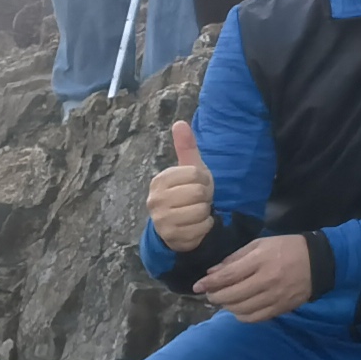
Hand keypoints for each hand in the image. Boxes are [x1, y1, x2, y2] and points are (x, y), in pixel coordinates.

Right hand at [148, 123, 217, 252]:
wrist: (178, 226)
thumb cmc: (187, 193)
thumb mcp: (190, 169)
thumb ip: (186, 147)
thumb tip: (179, 122)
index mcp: (160, 181)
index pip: (196, 174)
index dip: (204, 181)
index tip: (197, 186)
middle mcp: (155, 200)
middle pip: (198, 193)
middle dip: (205, 198)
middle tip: (197, 201)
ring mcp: (161, 220)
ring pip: (200, 211)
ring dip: (205, 213)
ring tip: (196, 212)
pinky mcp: (171, 237)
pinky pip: (201, 228)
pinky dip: (205, 227)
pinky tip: (196, 226)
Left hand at [196, 234, 315, 322]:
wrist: (320, 262)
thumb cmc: (287, 248)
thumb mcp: (261, 244)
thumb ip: (235, 258)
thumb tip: (212, 272)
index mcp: (260, 260)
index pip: (227, 276)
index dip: (209, 283)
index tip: (197, 286)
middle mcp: (266, 280)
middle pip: (231, 295)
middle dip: (215, 296)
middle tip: (210, 294)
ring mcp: (274, 296)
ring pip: (240, 309)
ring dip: (227, 306)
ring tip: (225, 300)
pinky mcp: (281, 308)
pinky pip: (254, 318)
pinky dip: (242, 316)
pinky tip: (240, 309)